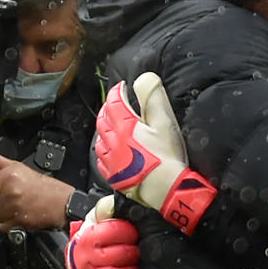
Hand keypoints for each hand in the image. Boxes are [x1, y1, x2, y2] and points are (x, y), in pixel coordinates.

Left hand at [0, 154, 70, 230]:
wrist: (60, 203)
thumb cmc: (43, 186)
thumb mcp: (20, 167)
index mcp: (8, 177)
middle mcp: (10, 192)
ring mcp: (13, 208)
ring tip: (9, 206)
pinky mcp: (17, 221)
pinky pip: (1, 225)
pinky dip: (5, 222)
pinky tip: (14, 214)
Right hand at [65, 196, 139, 268]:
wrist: (79, 252)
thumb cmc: (96, 235)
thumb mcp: (101, 217)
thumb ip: (110, 208)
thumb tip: (117, 202)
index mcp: (87, 236)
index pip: (112, 231)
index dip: (127, 231)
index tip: (133, 232)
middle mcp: (84, 256)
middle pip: (115, 255)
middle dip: (131, 252)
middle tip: (135, 250)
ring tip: (132, 265)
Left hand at [94, 72, 215, 234]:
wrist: (164, 190)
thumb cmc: (167, 158)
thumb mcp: (164, 121)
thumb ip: (152, 96)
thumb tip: (143, 79)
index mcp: (124, 125)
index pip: (114, 101)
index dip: (117, 91)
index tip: (122, 87)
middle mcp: (112, 141)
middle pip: (104, 117)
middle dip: (110, 107)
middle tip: (118, 103)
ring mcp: (111, 159)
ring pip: (100, 136)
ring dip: (106, 126)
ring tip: (114, 123)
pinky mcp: (113, 174)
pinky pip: (102, 157)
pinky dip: (105, 147)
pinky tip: (113, 148)